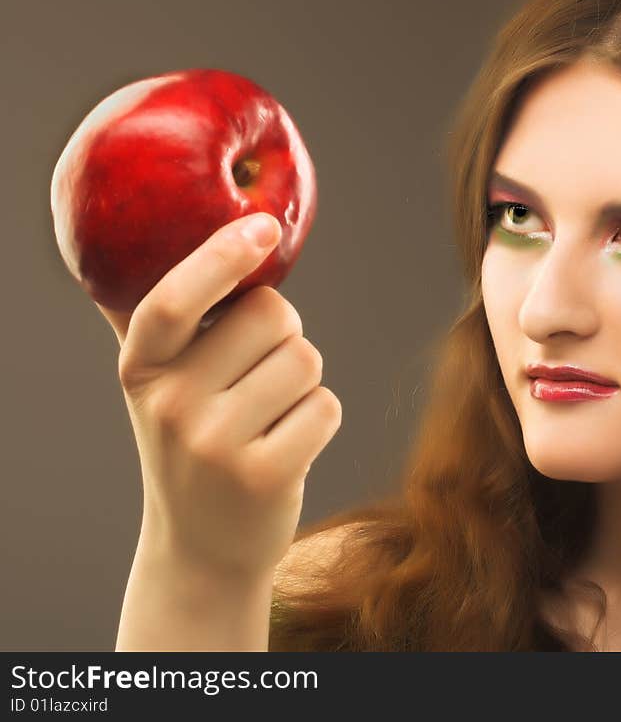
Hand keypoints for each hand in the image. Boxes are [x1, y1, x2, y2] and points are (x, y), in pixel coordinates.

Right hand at [97, 213, 341, 579]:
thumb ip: (162, 322)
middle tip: (261, 373)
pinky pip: (326, 407)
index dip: (221, 256)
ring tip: (269, 417)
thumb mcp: (160, 387)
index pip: (175, 299)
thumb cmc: (193, 445)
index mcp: (141, 368)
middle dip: (284, 333)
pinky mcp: (265, 476)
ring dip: (302, 383)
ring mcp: (215, 445)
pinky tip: (286, 446)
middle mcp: (170, 404)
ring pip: (306, 360)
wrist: (203, 547)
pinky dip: (319, 419)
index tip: (264, 226)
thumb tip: (146, 235)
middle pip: (272, 315)